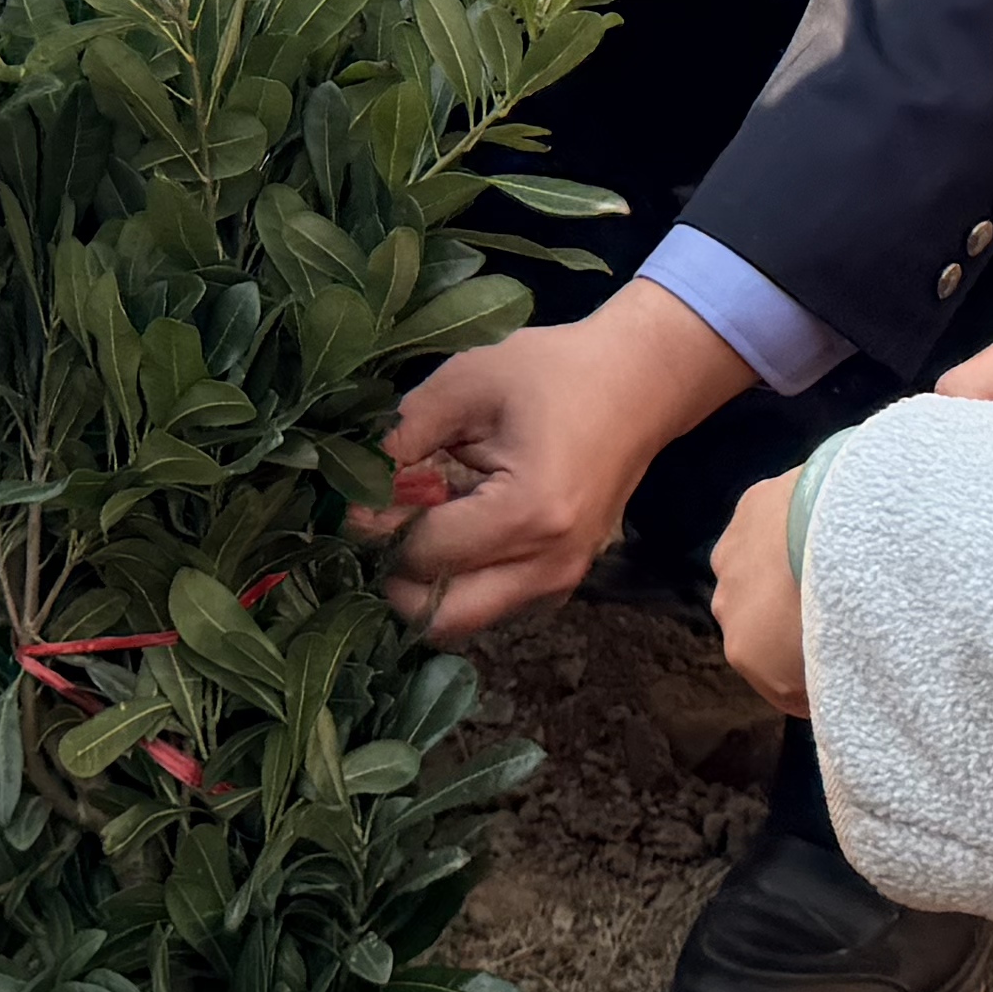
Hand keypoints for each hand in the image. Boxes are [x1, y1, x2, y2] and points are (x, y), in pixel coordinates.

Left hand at [360, 281, 754, 641]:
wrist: (639, 383)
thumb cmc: (554, 373)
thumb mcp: (468, 384)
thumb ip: (405, 434)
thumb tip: (355, 484)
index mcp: (528, 514)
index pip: (424, 553)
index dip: (376, 527)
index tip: (354, 496)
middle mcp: (548, 565)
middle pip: (441, 616)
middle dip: (395, 577)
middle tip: (377, 526)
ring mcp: (561, 581)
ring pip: (465, 618)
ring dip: (426, 582)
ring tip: (413, 520)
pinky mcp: (562, 580)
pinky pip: (491, 601)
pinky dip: (458, 578)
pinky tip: (449, 525)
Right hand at [711, 471, 814, 716]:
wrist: (828, 536)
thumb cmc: (835, 613)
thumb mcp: (835, 672)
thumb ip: (823, 685)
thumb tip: (826, 690)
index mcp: (744, 653)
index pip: (775, 680)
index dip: (806, 678)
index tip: (836, 671)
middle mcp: (725, 606)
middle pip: (760, 621)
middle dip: (788, 622)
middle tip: (834, 615)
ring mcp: (731, 554)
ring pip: (756, 572)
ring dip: (780, 574)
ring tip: (827, 568)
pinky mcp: (748, 507)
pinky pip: (768, 528)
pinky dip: (788, 532)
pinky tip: (819, 529)